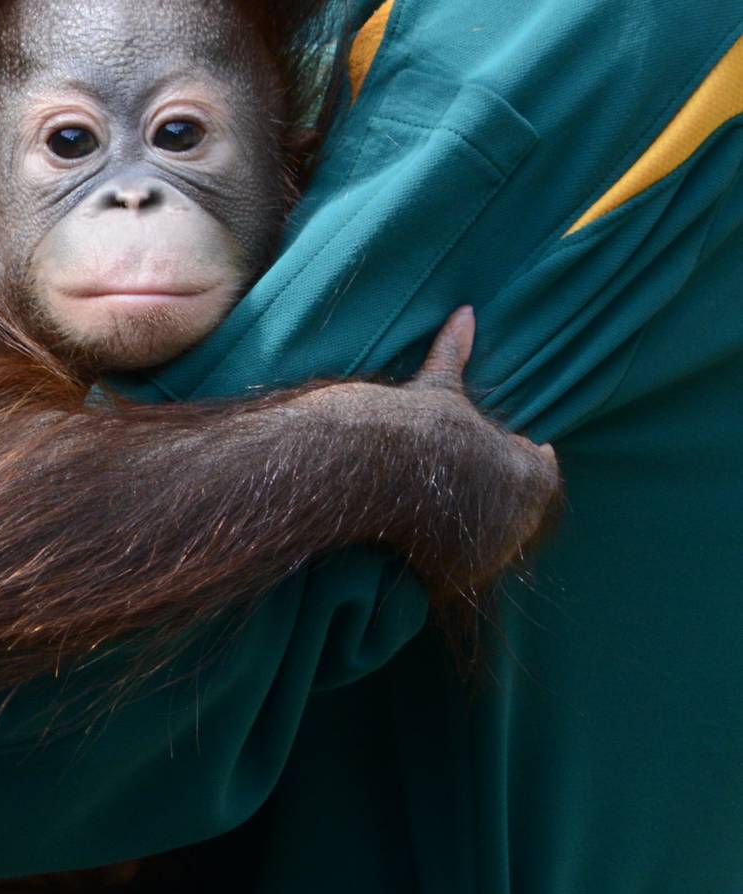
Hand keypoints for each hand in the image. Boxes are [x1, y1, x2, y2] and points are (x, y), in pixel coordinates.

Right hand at [403, 307, 561, 593]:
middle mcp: (519, 523)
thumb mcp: (436, 387)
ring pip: (486, 546)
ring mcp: (486, 555)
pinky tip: (414, 540)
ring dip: (468, 532)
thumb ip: (456, 354)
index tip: (480, 452)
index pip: (539, 471)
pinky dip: (439, 562)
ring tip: (432, 509)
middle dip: (494, 499)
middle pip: (517, 514)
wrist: (355, 469)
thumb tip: (466, 312)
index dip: (510, 458)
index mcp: (531, 475)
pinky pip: (454, 576)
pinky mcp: (448, 581)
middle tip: (455, 482)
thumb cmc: (403, 423)